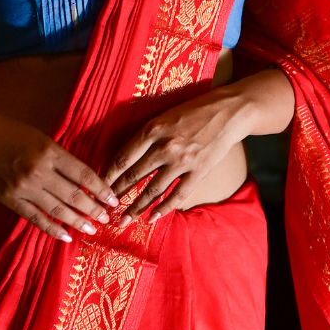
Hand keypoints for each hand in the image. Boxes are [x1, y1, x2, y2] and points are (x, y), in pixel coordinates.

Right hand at [0, 110, 117, 243]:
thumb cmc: (10, 133)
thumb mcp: (41, 138)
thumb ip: (61, 159)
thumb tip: (84, 182)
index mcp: (49, 151)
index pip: (84, 175)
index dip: (101, 189)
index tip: (112, 199)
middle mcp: (38, 171)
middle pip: (74, 195)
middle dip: (94, 209)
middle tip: (107, 218)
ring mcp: (24, 188)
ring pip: (58, 210)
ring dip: (78, 221)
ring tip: (92, 229)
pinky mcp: (11, 201)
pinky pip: (36, 219)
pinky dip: (52, 229)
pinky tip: (66, 236)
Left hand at [105, 88, 252, 223]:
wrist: (231, 110)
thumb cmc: (196, 109)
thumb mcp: (165, 114)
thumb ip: (148, 134)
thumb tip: (127, 155)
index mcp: (153, 128)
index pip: (124, 157)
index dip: (109, 174)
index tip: (99, 186)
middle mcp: (165, 146)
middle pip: (135, 175)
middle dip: (117, 193)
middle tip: (104, 207)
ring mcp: (183, 161)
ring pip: (153, 189)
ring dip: (136, 207)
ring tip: (123, 220)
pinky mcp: (199, 171)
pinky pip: (178, 194)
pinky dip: (163, 208)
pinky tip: (151, 218)